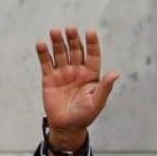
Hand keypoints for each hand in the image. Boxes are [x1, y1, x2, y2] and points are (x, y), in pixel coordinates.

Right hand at [36, 27, 118, 148]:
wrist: (67, 126)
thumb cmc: (85, 115)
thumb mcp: (97, 101)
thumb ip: (105, 87)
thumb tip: (115, 73)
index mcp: (91, 74)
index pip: (92, 55)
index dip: (92, 43)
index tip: (90, 31)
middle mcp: (77, 70)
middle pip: (75, 50)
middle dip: (73, 39)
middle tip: (70, 29)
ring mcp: (63, 73)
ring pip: (60, 53)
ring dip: (58, 42)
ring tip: (55, 31)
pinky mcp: (49, 78)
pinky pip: (46, 63)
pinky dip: (43, 53)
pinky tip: (41, 44)